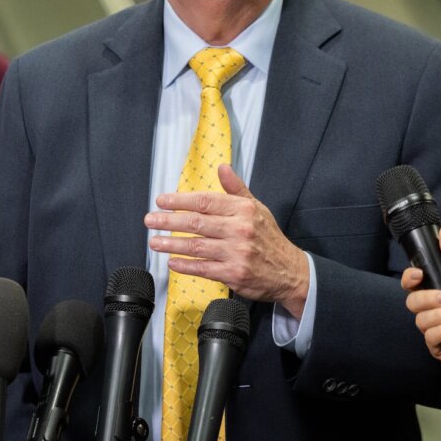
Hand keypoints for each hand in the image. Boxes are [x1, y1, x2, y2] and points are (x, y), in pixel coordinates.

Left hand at [146, 164, 309, 317]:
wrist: (290, 271)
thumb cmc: (268, 238)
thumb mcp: (257, 208)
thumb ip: (236, 189)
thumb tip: (222, 167)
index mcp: (243, 210)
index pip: (205, 201)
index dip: (180, 200)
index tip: (162, 201)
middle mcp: (240, 229)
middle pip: (196, 222)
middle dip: (169, 221)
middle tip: (150, 220)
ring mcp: (237, 253)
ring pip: (197, 246)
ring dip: (171, 244)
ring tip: (154, 241)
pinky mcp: (234, 274)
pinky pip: (204, 269)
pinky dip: (185, 266)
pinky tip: (172, 262)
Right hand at [401, 222, 440, 377]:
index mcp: (440, 291)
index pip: (412, 284)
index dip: (409, 278)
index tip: (418, 275)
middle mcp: (435, 310)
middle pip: (412, 302)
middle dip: (430, 299)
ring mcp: (437, 329)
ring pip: (420, 320)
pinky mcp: (440, 348)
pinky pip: (429, 338)